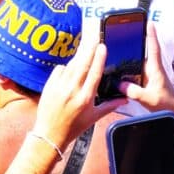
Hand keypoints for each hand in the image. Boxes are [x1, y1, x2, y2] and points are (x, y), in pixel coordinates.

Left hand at [33, 35, 110, 149]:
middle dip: (89, 50)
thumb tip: (125, 99)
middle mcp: (72, 91)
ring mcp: (59, 87)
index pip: (94, 74)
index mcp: (85, 98)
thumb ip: (110, 105)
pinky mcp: (49, 86)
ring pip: (71, 66)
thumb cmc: (73, 127)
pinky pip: (59, 70)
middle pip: (82, 65)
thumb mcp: (94, 117)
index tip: (102, 47)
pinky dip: (66, 67)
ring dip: (78, 56)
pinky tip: (70, 68)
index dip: (99, 59)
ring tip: (85, 48)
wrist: (50, 134)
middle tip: (94, 38)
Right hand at [123, 27, 173, 115]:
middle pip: (144, 51)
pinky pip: (135, 72)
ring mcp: (149, 75)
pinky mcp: (146, 82)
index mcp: (156, 69)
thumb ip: (134, 92)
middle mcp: (152, 69)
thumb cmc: (166, 104)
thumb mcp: (149, 98)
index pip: (153, 48)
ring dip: (131, 55)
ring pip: (138, 62)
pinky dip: (128, 69)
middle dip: (137, 40)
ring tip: (119, 47)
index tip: (149, 23)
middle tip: (128, 29)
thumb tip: (120, 85)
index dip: (151, 35)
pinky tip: (119, 70)